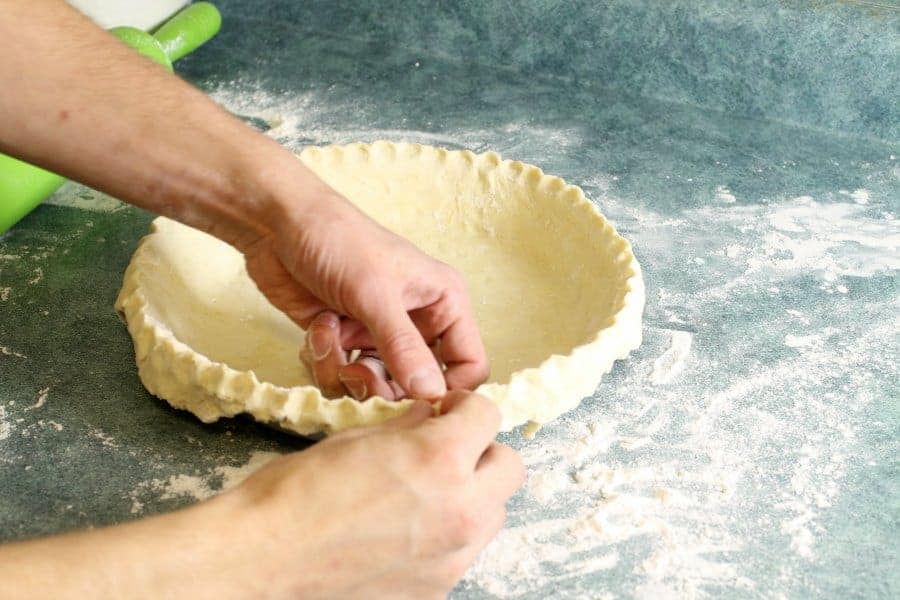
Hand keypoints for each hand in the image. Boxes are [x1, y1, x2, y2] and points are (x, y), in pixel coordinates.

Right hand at [0, 392, 523, 598]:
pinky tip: (406, 532)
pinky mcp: (438, 590)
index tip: (446, 413)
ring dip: (473, 495)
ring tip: (425, 495)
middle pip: (510, 468)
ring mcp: (452, 558)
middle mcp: (459, 510)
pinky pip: (464, 551)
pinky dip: (448, 535)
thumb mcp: (355, 440)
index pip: (488, 414)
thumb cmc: (295, 496)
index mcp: (439, 460)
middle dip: (482, 452)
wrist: (260, 563)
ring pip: (493, 513)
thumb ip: (407, 428)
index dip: (464, 408)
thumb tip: (432, 418)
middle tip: (445, 451)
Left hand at [240, 192, 488, 400]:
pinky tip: (316, 328)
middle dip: (383, 386)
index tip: (416, 402)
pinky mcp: (345, 341)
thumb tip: (432, 395)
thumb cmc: (339, 241)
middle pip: (418, 386)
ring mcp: (379, 335)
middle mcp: (417, 323)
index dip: (448, 390)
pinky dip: (325, 360)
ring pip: (376, 387)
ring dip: (345, 371)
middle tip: (354, 370)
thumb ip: (404, 348)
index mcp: (443, 303)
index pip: (469, 364)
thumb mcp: (375, 294)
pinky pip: (342, 377)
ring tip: (329, 336)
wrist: (278, 224)